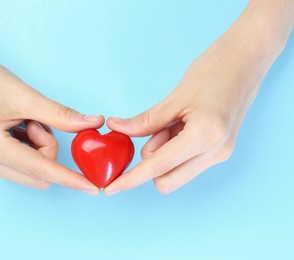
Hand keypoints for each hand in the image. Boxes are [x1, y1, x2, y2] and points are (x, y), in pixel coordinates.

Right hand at [0, 57, 102, 194]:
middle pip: (40, 174)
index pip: (40, 169)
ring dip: (39, 147)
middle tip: (34, 122)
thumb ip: (62, 116)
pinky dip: (31, 148)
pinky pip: (25, 166)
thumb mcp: (28, 97)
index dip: (69, 179)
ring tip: (23, 122)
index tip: (92, 188)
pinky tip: (18, 129)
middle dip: (47, 147)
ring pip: (34, 171)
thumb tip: (94, 123)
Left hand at [104, 0, 292, 194]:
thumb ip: (146, 121)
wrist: (246, 60)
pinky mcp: (220, 150)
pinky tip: (180, 126)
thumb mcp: (175, 97)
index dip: (131, 179)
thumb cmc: (213, 71)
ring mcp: (220, 153)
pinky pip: (187, 162)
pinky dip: (174, 150)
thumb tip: (117, 128)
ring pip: (176, 173)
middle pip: (166, 180)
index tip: (112, 188)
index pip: (158, 167)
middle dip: (151, 162)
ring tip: (173, 122)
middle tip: (158, 129)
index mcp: (205, 136)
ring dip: (164, 154)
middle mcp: (216, 152)